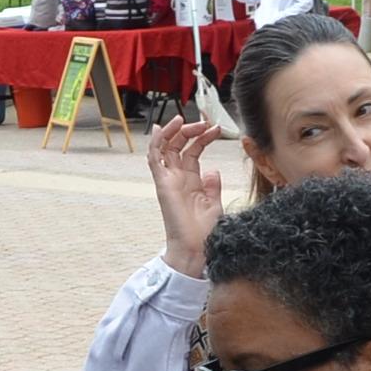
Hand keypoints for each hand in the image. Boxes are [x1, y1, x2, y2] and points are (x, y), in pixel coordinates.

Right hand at [148, 115, 228, 274]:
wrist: (197, 248)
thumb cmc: (205, 232)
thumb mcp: (214, 203)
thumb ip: (213, 186)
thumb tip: (213, 171)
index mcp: (191, 180)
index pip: (193, 151)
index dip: (203, 137)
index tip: (216, 129)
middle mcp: (177, 178)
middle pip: (178, 145)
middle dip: (190, 130)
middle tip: (205, 123)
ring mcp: (168, 180)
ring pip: (164, 148)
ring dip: (173, 132)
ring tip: (184, 121)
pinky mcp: (162, 184)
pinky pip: (154, 159)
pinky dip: (157, 143)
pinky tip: (163, 129)